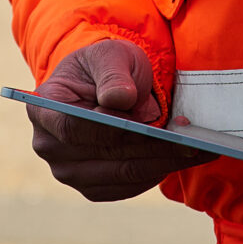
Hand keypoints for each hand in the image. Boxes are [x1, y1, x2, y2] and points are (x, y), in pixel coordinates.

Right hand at [26, 38, 204, 201]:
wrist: (104, 86)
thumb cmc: (105, 68)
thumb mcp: (109, 55)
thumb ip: (113, 74)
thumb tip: (120, 100)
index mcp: (44, 108)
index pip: (76, 128)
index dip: (114, 128)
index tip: (153, 123)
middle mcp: (49, 146)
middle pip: (106, 156)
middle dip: (153, 147)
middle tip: (193, 140)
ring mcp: (69, 173)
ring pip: (123, 174)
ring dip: (163, 162)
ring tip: (199, 150)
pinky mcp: (92, 187)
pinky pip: (130, 185)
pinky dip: (158, 171)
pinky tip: (183, 158)